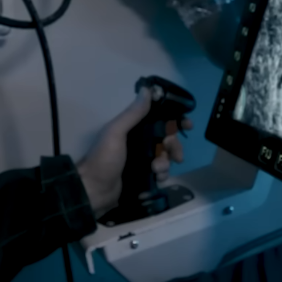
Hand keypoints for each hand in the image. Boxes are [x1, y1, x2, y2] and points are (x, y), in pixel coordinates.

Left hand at [76, 88, 193, 217]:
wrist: (93, 191)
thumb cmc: (104, 159)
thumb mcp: (116, 133)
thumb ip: (132, 114)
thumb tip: (147, 90)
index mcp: (132, 129)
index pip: (158, 120)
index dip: (174, 121)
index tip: (187, 125)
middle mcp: (138, 142)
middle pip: (166, 140)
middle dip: (174, 147)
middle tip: (177, 156)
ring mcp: (141, 161)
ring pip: (165, 158)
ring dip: (166, 164)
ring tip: (157, 170)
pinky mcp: (143, 177)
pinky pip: (160, 173)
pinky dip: (162, 176)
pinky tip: (157, 179)